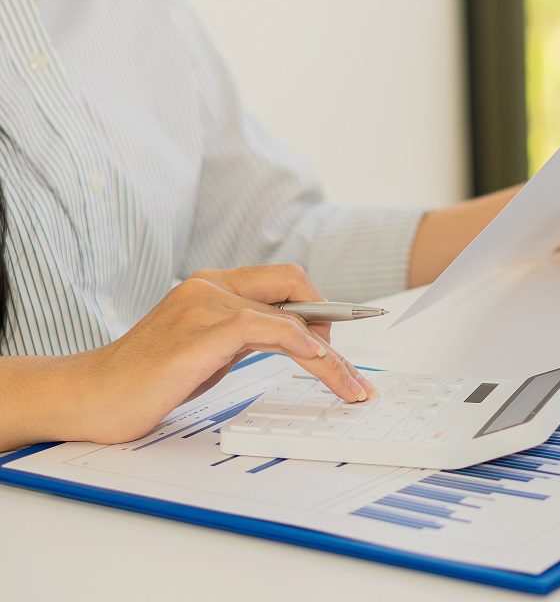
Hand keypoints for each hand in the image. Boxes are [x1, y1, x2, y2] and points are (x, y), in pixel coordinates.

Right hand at [75, 264, 375, 443]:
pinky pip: (262, 327)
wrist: (88, 398)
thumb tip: (299, 337)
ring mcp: (204, 306)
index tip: (353, 333)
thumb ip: (248, 336)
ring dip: (329, 354)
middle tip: (353, 370)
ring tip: (350, 385)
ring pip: (289, 316)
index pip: (286, 281)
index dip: (324, 304)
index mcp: (215, 285)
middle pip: (296, 288)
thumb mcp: (210, 351)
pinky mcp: (197, 334)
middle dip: (337, 323)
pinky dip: (297, 340)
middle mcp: (212, 287)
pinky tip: (319, 358)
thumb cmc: (146, 379)